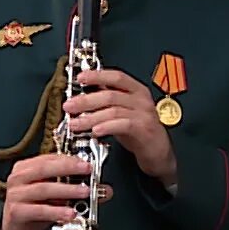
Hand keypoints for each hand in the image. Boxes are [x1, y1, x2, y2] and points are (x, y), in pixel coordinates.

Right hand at [0, 153, 92, 229]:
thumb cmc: (34, 210)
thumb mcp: (55, 197)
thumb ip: (75, 190)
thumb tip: (103, 190)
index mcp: (26, 168)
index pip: (49, 158)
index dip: (69, 159)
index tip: (87, 162)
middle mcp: (18, 178)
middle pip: (45, 169)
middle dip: (68, 168)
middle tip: (88, 169)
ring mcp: (16, 195)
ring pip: (44, 189)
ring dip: (67, 190)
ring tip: (84, 192)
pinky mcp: (16, 212)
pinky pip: (40, 210)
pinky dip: (57, 211)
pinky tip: (70, 213)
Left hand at [64, 67, 177, 185]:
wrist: (159, 153)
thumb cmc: (140, 132)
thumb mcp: (123, 112)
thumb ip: (108, 102)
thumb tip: (86, 93)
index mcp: (136, 90)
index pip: (116, 76)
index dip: (97, 75)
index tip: (80, 78)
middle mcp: (141, 99)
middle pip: (110, 94)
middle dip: (86, 100)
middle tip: (69, 106)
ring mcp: (144, 114)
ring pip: (113, 110)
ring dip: (91, 117)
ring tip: (75, 124)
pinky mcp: (145, 129)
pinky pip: (123, 125)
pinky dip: (107, 127)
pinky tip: (95, 131)